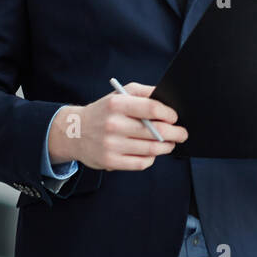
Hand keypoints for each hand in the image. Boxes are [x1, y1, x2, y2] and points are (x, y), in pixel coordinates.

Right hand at [49, 82, 188, 170]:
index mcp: (117, 104)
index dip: (169, 114)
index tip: (175, 117)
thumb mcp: (121, 94)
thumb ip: (145, 93)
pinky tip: (152, 153)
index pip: (152, 109)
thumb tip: (168, 98)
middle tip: (182, 134)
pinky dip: (151, 159)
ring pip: (151, 149)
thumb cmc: (104, 112)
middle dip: (175, 133)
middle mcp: (113, 124)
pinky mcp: (110, 162)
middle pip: (156, 132)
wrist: (74, 132)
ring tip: (170, 143)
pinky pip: (140, 163)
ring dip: (166, 147)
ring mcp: (111, 145)